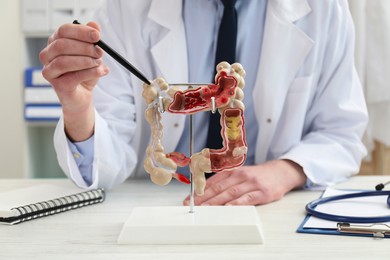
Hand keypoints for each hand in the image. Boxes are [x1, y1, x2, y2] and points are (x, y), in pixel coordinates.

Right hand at [39, 22, 108, 140]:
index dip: (81, 32)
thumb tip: (94, 25)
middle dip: (85, 47)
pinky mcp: (57, 86)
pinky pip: (73, 77)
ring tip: (99, 63)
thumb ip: (92, 39)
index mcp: (55, 42)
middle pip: (62, 45)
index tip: (97, 36)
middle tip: (100, 51)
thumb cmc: (84, 72)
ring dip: (86, 61)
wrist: (83, 95)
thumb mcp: (92, 54)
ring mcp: (50, 71)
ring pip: (64, 62)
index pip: (64, 31)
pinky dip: (90, 73)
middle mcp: (48, 55)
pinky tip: (101, 72)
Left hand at [183, 160, 306, 205]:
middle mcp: (240, 175)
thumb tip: (206, 192)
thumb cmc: (258, 175)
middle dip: (204, 198)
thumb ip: (225, 181)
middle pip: (219, 188)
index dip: (200, 191)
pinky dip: (236, 204)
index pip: (212, 181)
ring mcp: (251, 183)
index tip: (189, 199)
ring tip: (205, 209)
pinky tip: (228, 208)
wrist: (281, 172)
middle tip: (192, 206)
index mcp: (233, 171)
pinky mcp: (262, 192)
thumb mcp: (240, 174)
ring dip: (216, 202)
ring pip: (230, 193)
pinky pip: (247, 199)